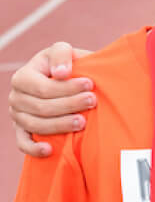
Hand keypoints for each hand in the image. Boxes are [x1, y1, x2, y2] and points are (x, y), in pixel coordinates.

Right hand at [8, 43, 92, 157]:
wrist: (65, 80)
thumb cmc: (65, 65)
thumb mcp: (63, 51)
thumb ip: (61, 54)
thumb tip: (61, 73)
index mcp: (23, 77)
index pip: (43, 87)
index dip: (67, 88)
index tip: (90, 84)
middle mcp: (16, 97)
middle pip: (41, 107)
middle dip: (69, 105)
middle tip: (93, 101)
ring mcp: (17, 115)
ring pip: (36, 125)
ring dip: (60, 125)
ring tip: (82, 122)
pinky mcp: (22, 130)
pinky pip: (23, 143)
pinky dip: (34, 148)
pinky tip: (50, 150)